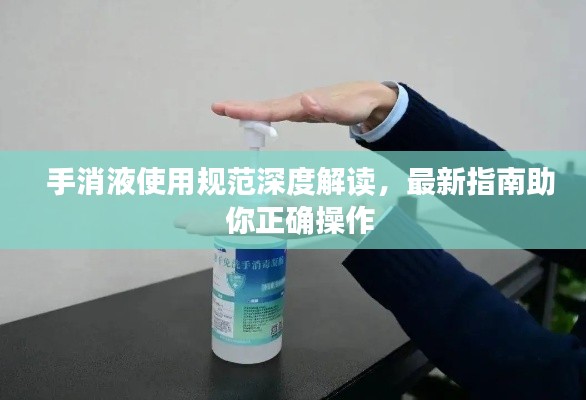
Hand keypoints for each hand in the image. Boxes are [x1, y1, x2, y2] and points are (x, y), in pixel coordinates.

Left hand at [174, 194, 388, 242]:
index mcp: (283, 223)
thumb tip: (271, 199)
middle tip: (180, 222)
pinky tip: (233, 214)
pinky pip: (258, 216)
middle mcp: (278, 224)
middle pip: (236, 224)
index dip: (212, 223)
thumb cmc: (353, 214)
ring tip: (196, 221)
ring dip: (220, 220)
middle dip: (208, 223)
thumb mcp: (329, 208)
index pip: (240, 224)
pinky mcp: (289, 217)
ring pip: (245, 221)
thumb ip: (301, 205)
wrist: (370, 222)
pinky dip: (239, 215)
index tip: (187, 225)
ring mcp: (282, 221)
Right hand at [211, 81, 397, 131]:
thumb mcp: (344, 111)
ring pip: (267, 109)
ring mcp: (297, 106)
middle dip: (240, 108)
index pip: (271, 110)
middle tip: (216, 107)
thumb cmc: (356, 105)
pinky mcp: (300, 111)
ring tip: (225, 110)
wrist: (366, 98)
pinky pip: (275, 114)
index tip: (229, 110)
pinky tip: (253, 119)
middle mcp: (296, 104)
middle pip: (264, 107)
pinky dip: (260, 116)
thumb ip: (324, 108)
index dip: (249, 112)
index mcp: (302, 104)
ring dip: (246, 111)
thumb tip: (304, 102)